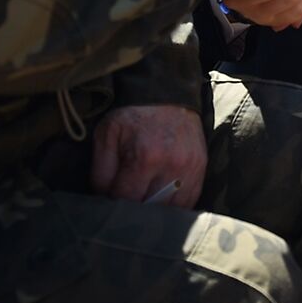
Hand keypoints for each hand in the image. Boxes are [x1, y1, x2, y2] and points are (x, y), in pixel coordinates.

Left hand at [90, 104, 206, 209]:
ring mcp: (190, 168)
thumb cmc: (132, 116)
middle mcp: (172, 166)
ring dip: (156, 210)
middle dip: (134, 209)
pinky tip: (162, 197)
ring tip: (145, 198)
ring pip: (171, 210)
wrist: (166, 92)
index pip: (125, 201)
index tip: (110, 198)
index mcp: (144, 157)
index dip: (113, 204)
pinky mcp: (201, 168)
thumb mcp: (106, 135)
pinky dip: (174, 206)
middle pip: (149, 210)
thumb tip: (105, 202)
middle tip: (126, 198)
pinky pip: (189, 202)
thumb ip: (100, 173)